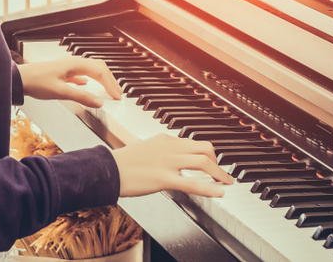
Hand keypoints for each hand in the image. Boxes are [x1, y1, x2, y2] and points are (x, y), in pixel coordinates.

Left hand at [17, 57, 121, 106]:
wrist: (19, 79)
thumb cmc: (36, 82)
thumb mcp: (60, 92)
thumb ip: (81, 97)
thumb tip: (98, 102)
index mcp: (75, 64)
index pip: (100, 72)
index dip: (111, 85)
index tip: (116, 97)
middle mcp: (73, 62)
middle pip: (98, 68)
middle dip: (110, 80)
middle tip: (117, 93)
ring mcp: (68, 66)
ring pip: (91, 70)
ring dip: (101, 79)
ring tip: (108, 89)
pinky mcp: (62, 72)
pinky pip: (81, 73)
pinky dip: (89, 79)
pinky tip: (87, 84)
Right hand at [111, 134, 234, 197]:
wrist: (106, 169)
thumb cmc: (121, 163)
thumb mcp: (145, 150)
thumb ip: (160, 153)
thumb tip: (171, 162)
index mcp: (165, 139)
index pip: (192, 142)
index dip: (206, 153)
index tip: (212, 161)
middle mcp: (170, 147)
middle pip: (204, 147)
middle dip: (217, 160)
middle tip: (221, 172)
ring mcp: (168, 162)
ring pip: (203, 162)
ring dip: (219, 173)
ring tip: (226, 183)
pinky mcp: (164, 178)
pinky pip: (192, 183)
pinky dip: (209, 188)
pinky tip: (219, 192)